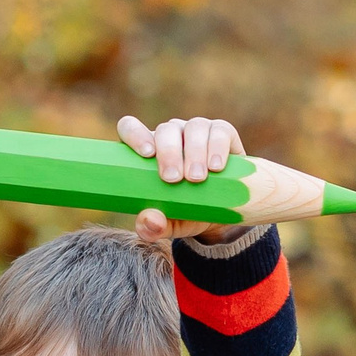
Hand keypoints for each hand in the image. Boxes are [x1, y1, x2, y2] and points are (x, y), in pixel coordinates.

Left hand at [118, 113, 244, 244]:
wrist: (224, 213)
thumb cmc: (187, 212)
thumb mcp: (169, 224)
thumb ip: (153, 227)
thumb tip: (148, 220)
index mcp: (149, 151)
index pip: (130, 128)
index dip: (135, 134)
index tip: (146, 154)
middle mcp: (171, 135)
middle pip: (166, 130)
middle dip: (169, 153)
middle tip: (173, 179)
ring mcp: (196, 131)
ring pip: (193, 127)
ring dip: (194, 152)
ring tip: (197, 178)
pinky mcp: (222, 133)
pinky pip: (219, 131)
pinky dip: (217, 147)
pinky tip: (215, 167)